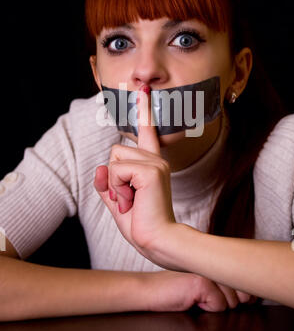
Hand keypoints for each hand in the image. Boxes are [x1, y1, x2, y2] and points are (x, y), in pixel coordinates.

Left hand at [93, 84, 175, 254]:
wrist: (157, 241)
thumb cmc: (141, 224)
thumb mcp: (117, 202)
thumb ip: (107, 184)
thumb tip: (99, 168)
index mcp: (151, 164)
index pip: (146, 132)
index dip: (144, 110)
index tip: (143, 89)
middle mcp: (156, 159)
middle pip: (115, 151)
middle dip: (112, 177)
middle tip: (128, 199)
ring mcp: (155, 163)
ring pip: (114, 159)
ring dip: (114, 184)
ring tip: (131, 200)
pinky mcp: (151, 170)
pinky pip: (116, 170)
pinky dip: (116, 188)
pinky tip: (132, 200)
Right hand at [145, 271, 257, 312]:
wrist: (150, 290)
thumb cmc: (176, 290)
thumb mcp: (204, 287)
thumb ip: (226, 286)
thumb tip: (251, 297)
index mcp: (216, 260)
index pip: (245, 282)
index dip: (243, 295)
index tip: (226, 295)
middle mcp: (215, 262)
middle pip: (241, 295)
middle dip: (226, 303)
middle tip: (204, 296)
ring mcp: (209, 270)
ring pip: (231, 302)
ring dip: (215, 306)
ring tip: (196, 296)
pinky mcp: (202, 281)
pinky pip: (219, 306)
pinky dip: (206, 308)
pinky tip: (191, 298)